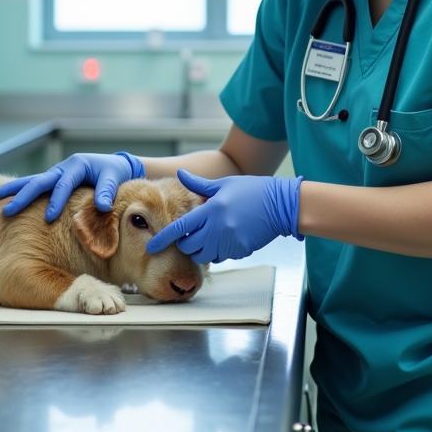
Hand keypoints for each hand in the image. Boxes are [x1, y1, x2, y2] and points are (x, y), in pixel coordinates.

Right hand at [0, 151, 143, 220]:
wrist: (115, 165)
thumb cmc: (114, 173)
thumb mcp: (113, 178)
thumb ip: (107, 191)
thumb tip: (103, 206)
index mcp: (76, 165)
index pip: (63, 185)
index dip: (55, 200)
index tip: (48, 218)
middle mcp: (62, 167)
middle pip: (39, 181)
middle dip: (23, 196)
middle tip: (7, 211)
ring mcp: (55, 173)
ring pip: (30, 181)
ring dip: (12, 189)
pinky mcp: (53, 180)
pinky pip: (33, 185)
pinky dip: (19, 190)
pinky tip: (4, 198)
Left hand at [145, 169, 302, 264]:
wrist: (281, 205)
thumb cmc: (251, 190)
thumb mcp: (224, 184)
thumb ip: (199, 185)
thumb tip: (180, 174)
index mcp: (210, 210)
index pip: (179, 229)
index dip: (163, 239)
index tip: (151, 246)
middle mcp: (217, 229)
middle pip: (188, 247)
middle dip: (185, 244)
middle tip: (190, 235)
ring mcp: (229, 242)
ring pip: (203, 256)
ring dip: (201, 249)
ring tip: (208, 236)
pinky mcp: (240, 251)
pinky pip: (221, 257)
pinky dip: (218, 251)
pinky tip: (226, 237)